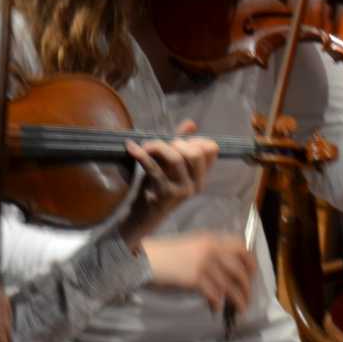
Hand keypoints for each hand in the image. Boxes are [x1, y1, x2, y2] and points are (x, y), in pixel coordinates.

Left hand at [118, 119, 217, 245]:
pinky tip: (131, 147)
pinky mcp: (166, 195)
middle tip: (160, 145)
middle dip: (176, 142)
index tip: (176, 140)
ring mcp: (183, 191)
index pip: (211, 149)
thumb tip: (192, 123)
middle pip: (196, 153)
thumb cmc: (155, 189)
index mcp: (201, 177)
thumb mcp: (168, 165)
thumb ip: (179, 145)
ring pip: (176, 158)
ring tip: (144, 146)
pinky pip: (154, 168)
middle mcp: (197, 185)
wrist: (140, 218)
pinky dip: (141, 154)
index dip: (193, 139)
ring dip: (157, 146)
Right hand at [144, 231, 253, 313]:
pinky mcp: (195, 279)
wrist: (147, 259)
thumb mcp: (192, 243)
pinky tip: (216, 309)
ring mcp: (204, 264)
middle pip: (239, 269)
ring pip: (229, 285)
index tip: (252, 273)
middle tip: (248, 296)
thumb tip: (227, 265)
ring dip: (238, 299)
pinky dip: (217, 303)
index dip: (250, 261)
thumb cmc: (167, 251)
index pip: (241, 246)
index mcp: (211, 238)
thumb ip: (209, 249)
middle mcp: (211, 250)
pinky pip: (214, 294)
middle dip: (247, 285)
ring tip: (241, 308)